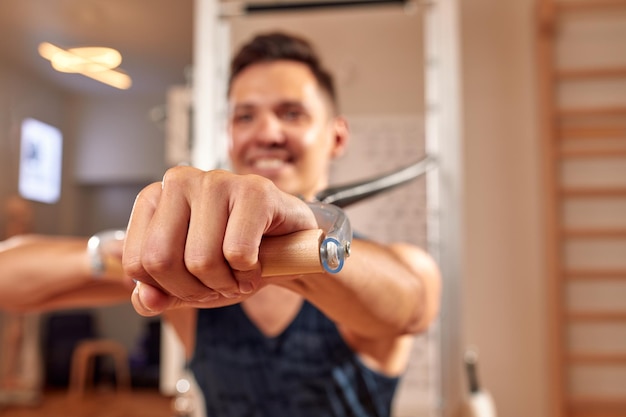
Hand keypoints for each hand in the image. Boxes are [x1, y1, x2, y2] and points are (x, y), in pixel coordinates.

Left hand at [122, 167, 316, 315]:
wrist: (286, 244)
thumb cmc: (232, 257)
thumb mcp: (187, 282)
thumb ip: (156, 295)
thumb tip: (147, 299)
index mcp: (153, 198)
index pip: (136, 262)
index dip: (167, 289)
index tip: (194, 285)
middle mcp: (178, 180)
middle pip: (161, 261)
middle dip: (194, 289)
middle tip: (218, 285)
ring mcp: (216, 180)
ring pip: (201, 260)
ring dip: (226, 284)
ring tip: (239, 275)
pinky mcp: (255, 190)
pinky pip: (238, 253)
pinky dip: (249, 274)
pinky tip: (257, 266)